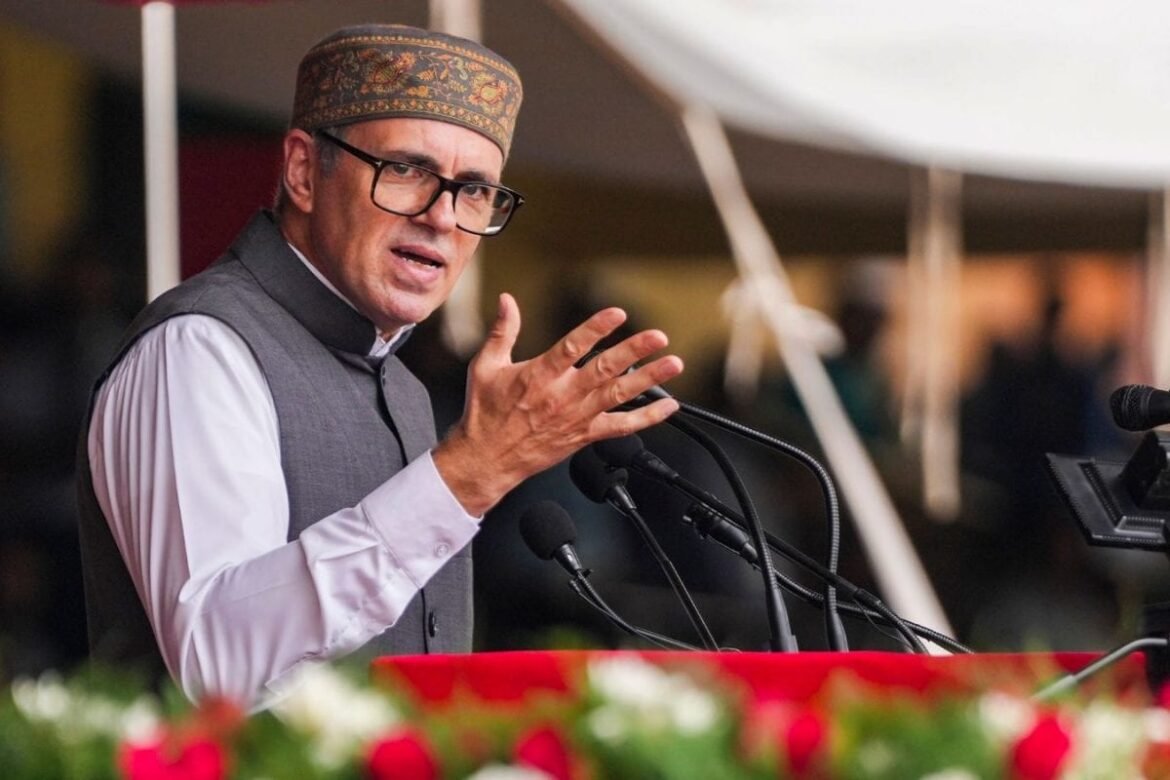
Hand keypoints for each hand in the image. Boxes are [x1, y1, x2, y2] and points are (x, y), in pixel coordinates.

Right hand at [433, 293, 683, 515]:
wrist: (486, 459)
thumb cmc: (485, 413)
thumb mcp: (485, 366)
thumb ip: (502, 331)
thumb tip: (506, 301)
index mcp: (538, 376)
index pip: (572, 347)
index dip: (596, 329)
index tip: (618, 314)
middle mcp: (562, 396)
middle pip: (604, 370)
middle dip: (634, 351)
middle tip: (658, 336)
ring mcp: (576, 417)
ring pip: (619, 395)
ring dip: (649, 379)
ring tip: (673, 364)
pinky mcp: (584, 435)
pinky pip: (621, 427)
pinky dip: (647, 418)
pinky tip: (668, 408)